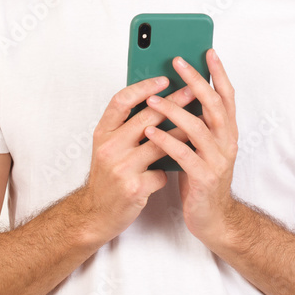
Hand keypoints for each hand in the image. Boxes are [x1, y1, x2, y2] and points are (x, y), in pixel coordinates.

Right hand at [79, 76, 195, 245]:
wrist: (95, 215)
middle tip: (193, 92)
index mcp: (102, 133)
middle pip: (146, 118)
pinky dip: (168, 171)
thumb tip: (156, 103)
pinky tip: (171, 172)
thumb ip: (125, 128)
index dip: (143, 87)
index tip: (164, 79)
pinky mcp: (134, 188)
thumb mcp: (108, 147)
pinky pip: (161, 173)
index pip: (120, 101)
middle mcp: (109, 147)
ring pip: (161, 144)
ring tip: (199, 125)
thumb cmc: (107, 177)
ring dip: (182, 135)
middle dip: (174, 103)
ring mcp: (121, 168)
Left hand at [143, 48, 239, 246]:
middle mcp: (227, 142)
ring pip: (197, 128)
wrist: (213, 218)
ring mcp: (218, 160)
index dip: (218, 73)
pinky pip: (184, 155)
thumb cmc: (201, 177)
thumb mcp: (202, 146)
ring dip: (174, 110)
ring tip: (153, 99)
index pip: (226, 96)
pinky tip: (150, 131)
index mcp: (227, 132)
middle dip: (195, 81)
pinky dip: (166, 141)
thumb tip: (178, 92)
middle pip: (213, 104)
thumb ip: (196, 122)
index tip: (207, 51)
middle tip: (177, 62)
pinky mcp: (205, 178)